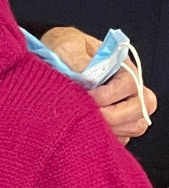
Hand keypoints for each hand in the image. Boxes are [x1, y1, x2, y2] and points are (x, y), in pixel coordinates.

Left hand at [40, 26, 155, 143]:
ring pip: (134, 126)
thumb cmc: (61, 51)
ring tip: (83, 125)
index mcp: (121, 66)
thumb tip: (87, 76)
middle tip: (87, 117)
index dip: (111, 94)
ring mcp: (122, 108)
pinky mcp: (112, 126)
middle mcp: (127, 88)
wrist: (45, 62)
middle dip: (114, 116)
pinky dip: (104, 140)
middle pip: (141, 107)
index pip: (131, 83)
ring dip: (111, 130)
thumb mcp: (66, 46)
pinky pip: (120, 140)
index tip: (89, 97)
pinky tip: (83, 134)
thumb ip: (77, 59)